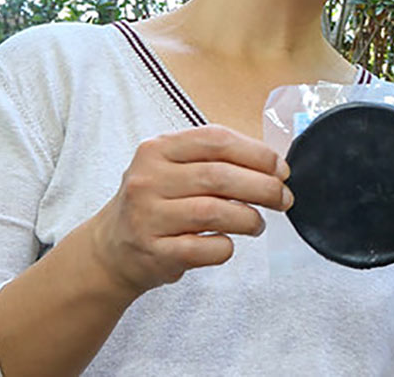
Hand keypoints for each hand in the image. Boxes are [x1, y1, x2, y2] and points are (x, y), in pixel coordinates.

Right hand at [84, 125, 292, 296]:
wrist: (111, 250)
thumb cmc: (156, 203)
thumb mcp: (173, 168)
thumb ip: (215, 160)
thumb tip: (275, 167)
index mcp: (157, 149)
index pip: (217, 140)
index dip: (257, 154)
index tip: (281, 169)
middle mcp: (148, 179)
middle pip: (220, 177)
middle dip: (264, 188)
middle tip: (283, 199)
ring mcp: (147, 217)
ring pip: (215, 212)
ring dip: (249, 219)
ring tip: (257, 224)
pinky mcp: (154, 252)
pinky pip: (206, 249)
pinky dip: (226, 247)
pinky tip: (227, 243)